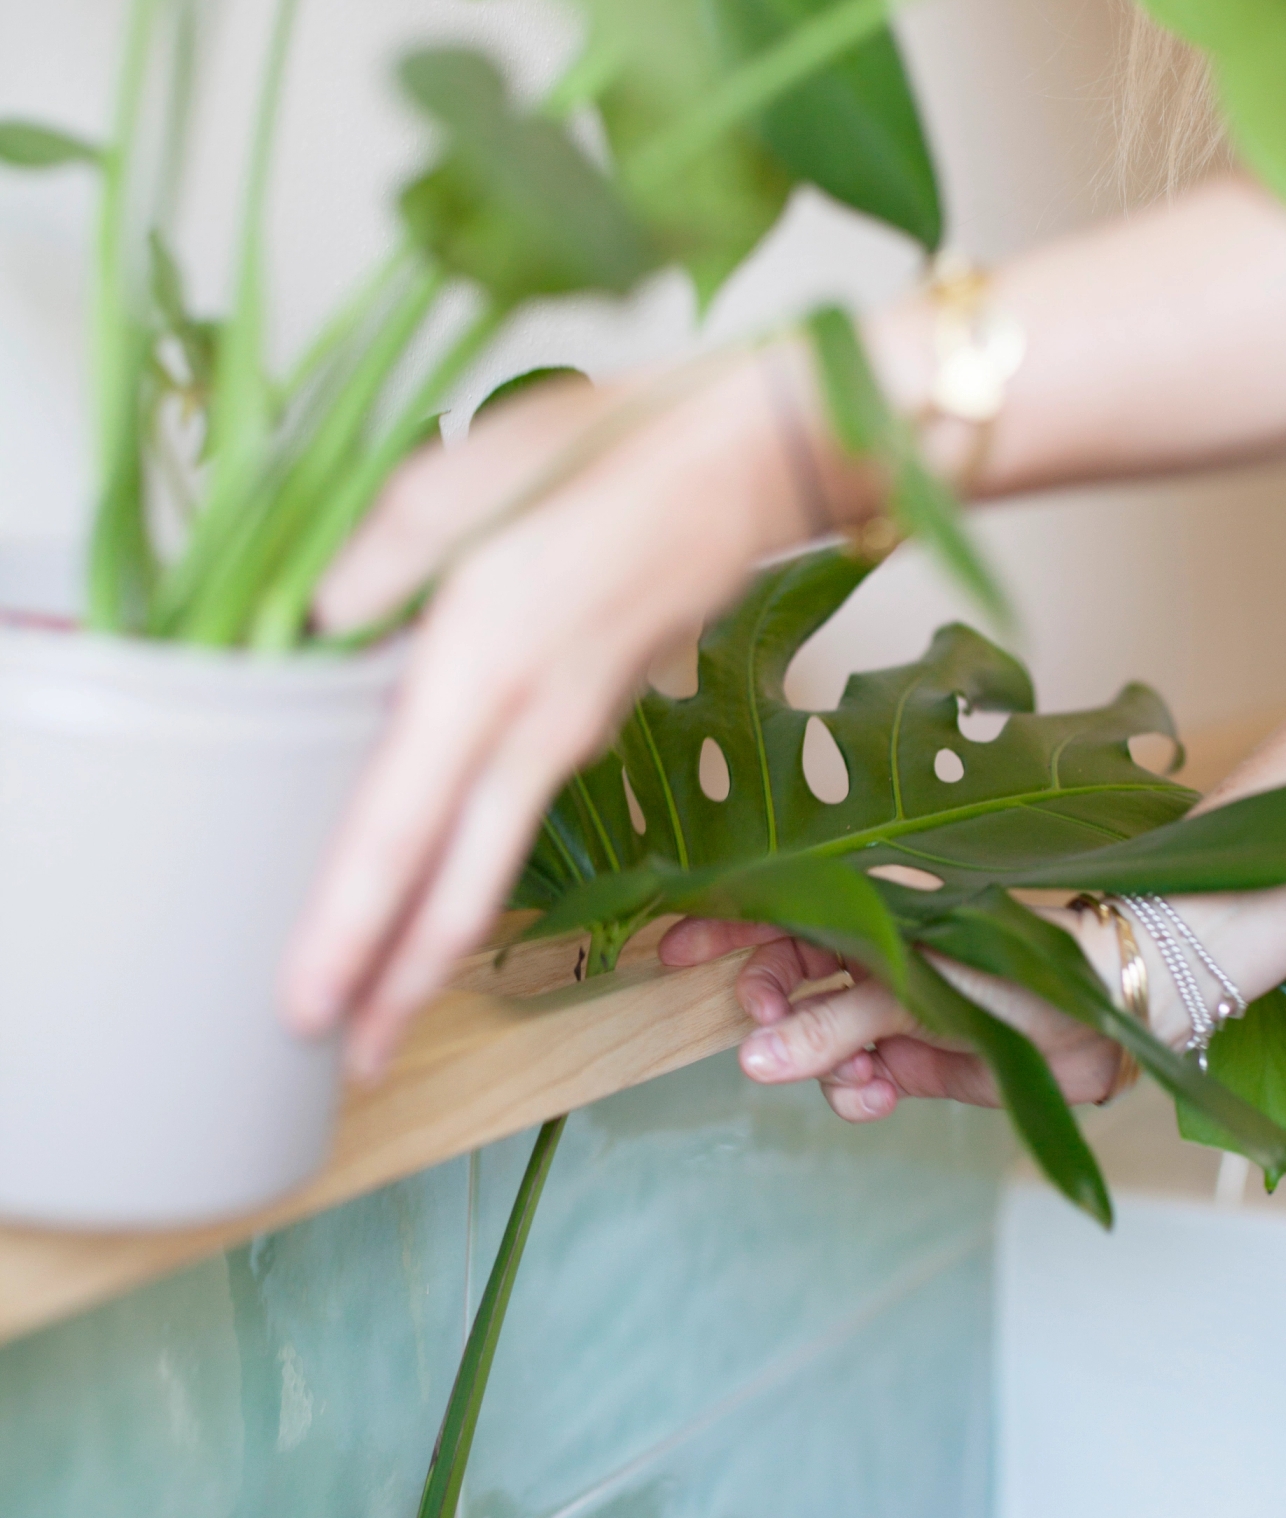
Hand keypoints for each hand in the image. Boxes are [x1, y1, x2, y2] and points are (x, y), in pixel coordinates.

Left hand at [279, 350, 819, 1077]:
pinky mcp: (588, 731)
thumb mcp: (464, 476)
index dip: (350, 929)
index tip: (306, 1006)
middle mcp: (528, 731)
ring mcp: (569, 741)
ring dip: (433, 949)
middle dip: (400, 990)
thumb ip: (376, 558)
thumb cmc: (608, 451)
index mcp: (482, 671)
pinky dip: (467, 880)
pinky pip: (513, 824)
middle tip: (349, 1066)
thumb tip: (311, 627)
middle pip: (458, 894)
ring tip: (381, 1005)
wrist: (746, 464)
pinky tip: (428, 887)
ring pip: (489, 872)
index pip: (399, 830)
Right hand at [658, 912, 1123, 1121]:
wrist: (1121, 1003)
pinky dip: (861, 1091)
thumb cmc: (1031, 958)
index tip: (679, 952)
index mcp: (879, 905)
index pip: (784, 909)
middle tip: (756, 1031)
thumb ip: (836, 1021)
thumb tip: (753, 1057)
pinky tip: (875, 1095)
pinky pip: (867, 1078)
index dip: (727, 927)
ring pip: (825, 1040)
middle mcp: (883, 951)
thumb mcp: (919, 984)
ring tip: (852, 1076)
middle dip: (770, 1008)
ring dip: (823, 1063)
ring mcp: (903, 1006)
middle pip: (794, 979)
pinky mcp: (928, 1058)